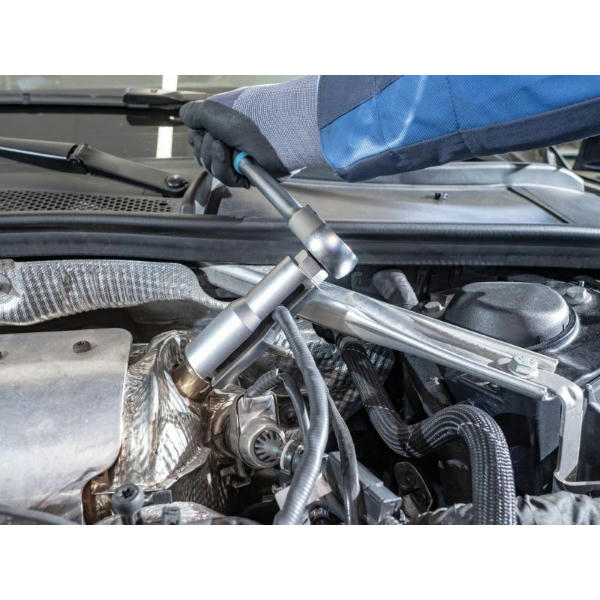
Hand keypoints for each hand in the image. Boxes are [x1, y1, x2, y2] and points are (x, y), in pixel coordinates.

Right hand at [180, 77, 322, 186]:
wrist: (278, 132)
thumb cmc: (251, 117)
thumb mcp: (213, 109)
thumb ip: (193, 113)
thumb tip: (184, 117)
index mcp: (222, 122)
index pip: (197, 136)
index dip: (197, 136)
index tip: (204, 130)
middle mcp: (229, 139)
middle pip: (201, 154)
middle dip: (205, 148)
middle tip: (219, 139)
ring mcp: (238, 156)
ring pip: (211, 167)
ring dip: (215, 158)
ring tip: (227, 147)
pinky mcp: (247, 172)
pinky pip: (226, 178)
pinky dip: (227, 169)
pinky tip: (235, 159)